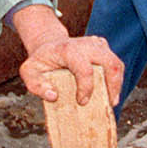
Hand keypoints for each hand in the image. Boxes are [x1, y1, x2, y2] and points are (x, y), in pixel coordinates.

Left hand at [8, 3, 122, 104]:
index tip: (82, 102)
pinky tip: (110, 92)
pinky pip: (116, 63)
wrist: (49, 45)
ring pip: (116, 62)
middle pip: (109, 62)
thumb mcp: (29, 72)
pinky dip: (116, 79)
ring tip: (112, 100)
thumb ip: (36, 85)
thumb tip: (53, 96)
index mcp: (68, 50)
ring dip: (117, 84)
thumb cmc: (41, 61)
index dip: (87, 88)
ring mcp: (96, 44)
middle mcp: (86, 44)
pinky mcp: (103, 48)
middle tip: (109, 103)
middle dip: (112, 85)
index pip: (85, 69)